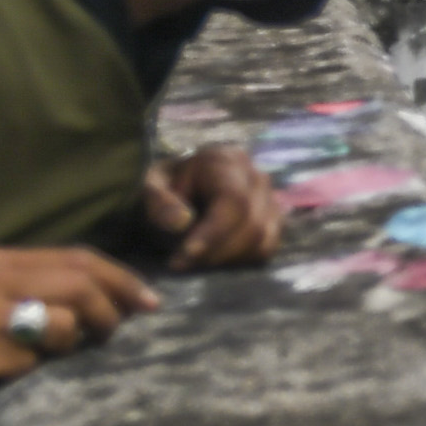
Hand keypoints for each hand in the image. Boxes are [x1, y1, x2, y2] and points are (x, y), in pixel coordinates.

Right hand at [0, 246, 157, 424]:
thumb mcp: (16, 310)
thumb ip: (60, 296)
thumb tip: (132, 299)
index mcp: (0, 262)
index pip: (78, 258)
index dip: (122, 280)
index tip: (151, 304)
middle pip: (78, 284)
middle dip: (108, 315)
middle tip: (107, 341)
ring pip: (61, 321)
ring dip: (71, 347)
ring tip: (53, 359)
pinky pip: (30, 359)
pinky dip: (37, 372)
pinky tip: (19, 376)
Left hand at [141, 145, 283, 269]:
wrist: (182, 187)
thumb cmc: (165, 188)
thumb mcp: (150, 188)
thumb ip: (159, 203)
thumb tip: (181, 223)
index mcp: (227, 161)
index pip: (233, 202)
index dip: (213, 234)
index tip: (185, 256)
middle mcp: (257, 178)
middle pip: (253, 225)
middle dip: (217, 252)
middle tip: (182, 264)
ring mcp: (272, 200)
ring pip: (263, 241)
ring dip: (228, 260)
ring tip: (196, 262)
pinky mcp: (275, 221)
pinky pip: (266, 249)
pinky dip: (241, 261)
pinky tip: (215, 258)